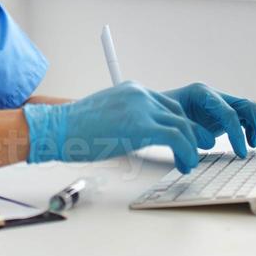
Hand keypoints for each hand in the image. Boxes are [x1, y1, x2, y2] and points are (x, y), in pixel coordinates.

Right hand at [22, 82, 212, 170]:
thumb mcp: (106, 117)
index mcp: (132, 91)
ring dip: (192, 147)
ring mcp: (141, 108)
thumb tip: (136, 136)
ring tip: (191, 163)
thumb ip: (126, 120)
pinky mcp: (141, 125)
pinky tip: (184, 165)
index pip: (166, 105)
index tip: (186, 141)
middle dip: (192, 134)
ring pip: (183, 126)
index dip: (180, 125)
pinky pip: (177, 138)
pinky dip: (186, 153)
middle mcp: (140, 94)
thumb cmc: (73, 130)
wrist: (56, 129)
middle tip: (199, 150)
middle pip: (178, 113)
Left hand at [154, 83, 255, 157]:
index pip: (227, 111)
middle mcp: (212, 96)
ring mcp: (217, 103)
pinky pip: (242, 119)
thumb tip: (196, 155)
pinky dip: (251, 130)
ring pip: (247, 111)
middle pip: (245, 106)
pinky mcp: (219, 113)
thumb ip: (181, 137)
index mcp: (200, 93)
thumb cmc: (155, 115)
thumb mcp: (166, 124)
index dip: (237, 133)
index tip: (241, 153)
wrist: (147, 109)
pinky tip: (253, 144)